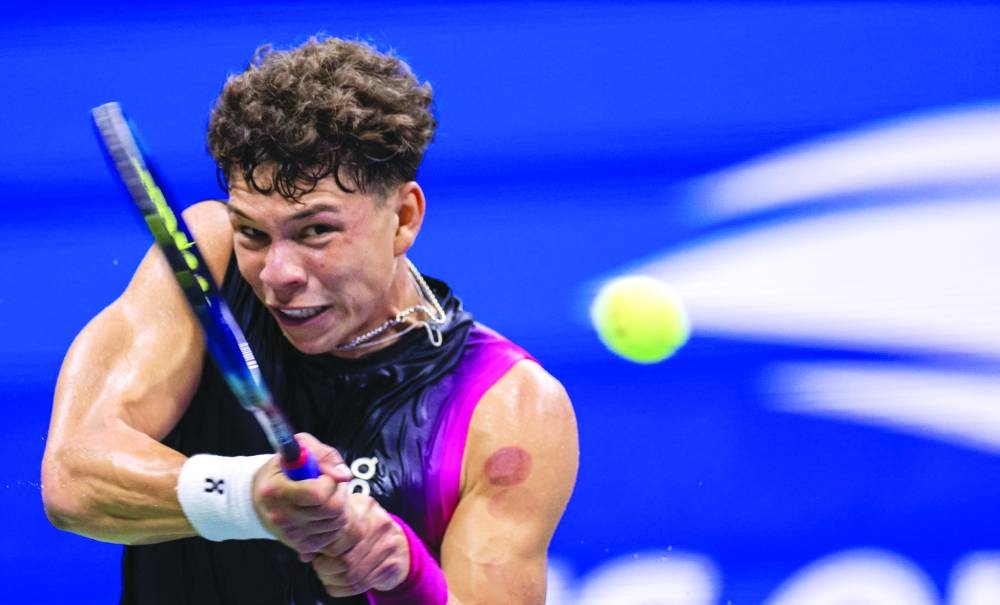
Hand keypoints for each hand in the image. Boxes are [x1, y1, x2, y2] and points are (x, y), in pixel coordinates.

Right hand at [251, 433, 352, 554]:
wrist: (259, 499)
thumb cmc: (282, 470)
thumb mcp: (298, 450)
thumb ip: (324, 456)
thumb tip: (344, 475)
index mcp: (277, 491)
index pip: (318, 493)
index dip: (329, 481)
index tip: (323, 475)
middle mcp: (282, 517)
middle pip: (332, 509)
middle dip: (339, 492)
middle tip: (331, 485)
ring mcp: (292, 534)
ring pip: (336, 522)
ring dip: (340, 506)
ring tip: (327, 497)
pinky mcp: (301, 545)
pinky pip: (333, 535)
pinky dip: (335, 522)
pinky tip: (324, 512)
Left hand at [311, 496, 410, 596]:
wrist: (399, 545)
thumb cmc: (366, 531)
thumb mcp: (348, 521)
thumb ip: (326, 533)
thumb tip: (304, 554)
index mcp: (365, 507)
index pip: (338, 533)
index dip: (323, 548)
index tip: (317, 552)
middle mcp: (380, 524)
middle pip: (345, 558)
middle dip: (325, 568)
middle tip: (319, 566)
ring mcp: (388, 546)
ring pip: (351, 575)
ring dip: (332, 580)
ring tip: (326, 575)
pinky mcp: (391, 566)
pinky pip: (360, 585)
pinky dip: (341, 588)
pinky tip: (337, 583)